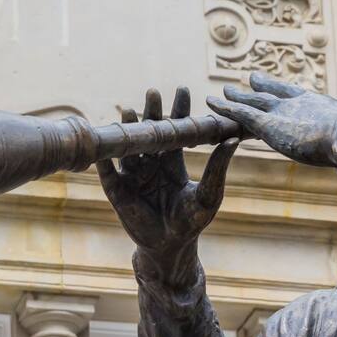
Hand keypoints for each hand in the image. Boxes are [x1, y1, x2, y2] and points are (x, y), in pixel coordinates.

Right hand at [97, 87, 239, 254]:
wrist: (171, 247)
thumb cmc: (192, 221)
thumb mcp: (209, 192)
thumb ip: (218, 167)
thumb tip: (233, 140)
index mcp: (172, 162)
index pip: (176, 130)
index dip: (178, 110)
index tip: (182, 89)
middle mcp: (151, 164)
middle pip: (150, 132)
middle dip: (151, 112)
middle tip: (153, 93)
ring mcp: (133, 176)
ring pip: (129, 148)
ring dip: (129, 129)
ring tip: (130, 109)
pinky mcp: (118, 192)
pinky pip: (109, 174)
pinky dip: (104, 161)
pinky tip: (102, 146)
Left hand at [207, 72, 336, 165]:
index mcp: (317, 106)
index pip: (296, 97)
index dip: (285, 92)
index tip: (282, 86)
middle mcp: (296, 104)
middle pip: (272, 94)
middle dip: (261, 88)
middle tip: (251, 79)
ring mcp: (281, 112)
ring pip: (252, 101)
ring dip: (236, 97)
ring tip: (222, 92)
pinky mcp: (266, 123)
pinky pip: (239, 112)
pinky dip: (224, 106)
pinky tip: (210, 101)